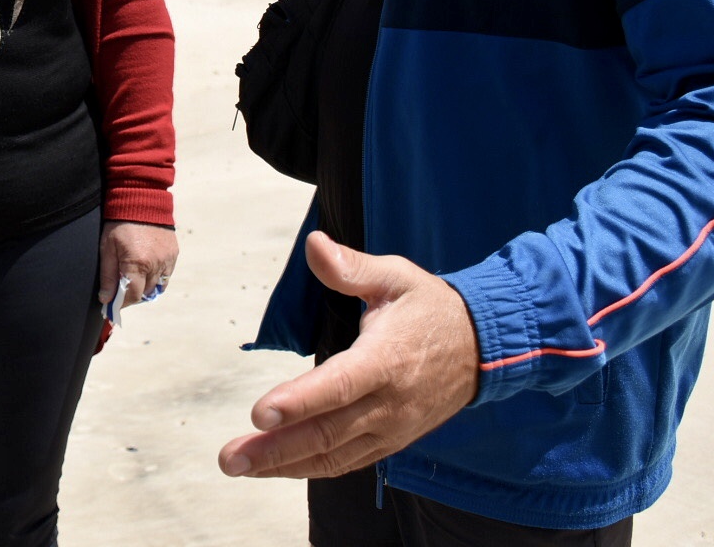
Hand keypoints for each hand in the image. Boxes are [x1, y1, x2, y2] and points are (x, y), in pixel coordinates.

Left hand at [97, 220, 177, 308]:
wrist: (141, 199)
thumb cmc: (119, 223)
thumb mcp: (107, 248)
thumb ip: (108, 275)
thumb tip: (106, 299)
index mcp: (137, 263)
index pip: (132, 295)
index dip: (121, 303)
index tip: (112, 303)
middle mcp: (155, 264)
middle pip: (144, 293)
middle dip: (131, 294)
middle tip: (120, 289)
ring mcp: (167, 259)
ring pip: (156, 286)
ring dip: (144, 287)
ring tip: (133, 278)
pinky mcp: (174, 254)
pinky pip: (166, 276)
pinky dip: (156, 278)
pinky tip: (145, 270)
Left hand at [218, 232, 478, 478]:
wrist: (484, 348)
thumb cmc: (430, 308)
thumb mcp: (396, 276)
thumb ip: (351, 267)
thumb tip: (314, 244)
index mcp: (388, 358)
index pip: (340, 385)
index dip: (300, 402)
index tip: (259, 413)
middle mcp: (390, 402)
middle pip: (328, 432)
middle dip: (275, 448)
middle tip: (230, 458)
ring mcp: (392, 428)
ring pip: (333, 455)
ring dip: (284, 465)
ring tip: (239, 466)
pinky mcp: (391, 442)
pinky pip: (347, 462)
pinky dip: (309, 468)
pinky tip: (275, 468)